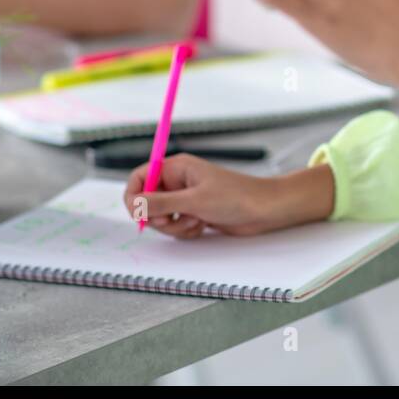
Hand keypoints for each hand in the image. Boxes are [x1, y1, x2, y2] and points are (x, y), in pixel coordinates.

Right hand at [123, 154, 284, 237]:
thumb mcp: (195, 201)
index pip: (139, 177)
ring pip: (160, 218)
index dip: (134, 197)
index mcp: (176, 167)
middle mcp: (177, 181)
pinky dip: (185, 231)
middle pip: (147, 202)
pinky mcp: (193, 213)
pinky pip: (175, 227)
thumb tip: (134, 205)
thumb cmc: (235, 197)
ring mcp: (185, 198)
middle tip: (173, 220)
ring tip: (196, 222)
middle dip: (158, 217)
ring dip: (175, 226)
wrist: (264, 210)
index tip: (138, 214)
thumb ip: (161, 203)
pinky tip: (203, 226)